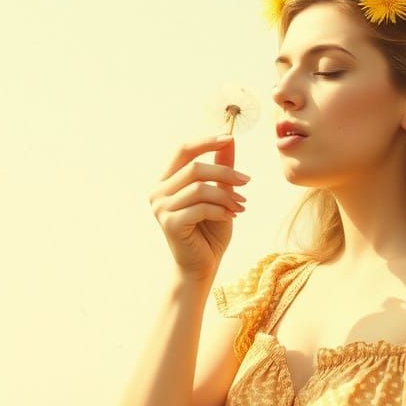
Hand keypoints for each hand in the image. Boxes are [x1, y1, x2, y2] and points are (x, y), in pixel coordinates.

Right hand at [148, 133, 249, 281]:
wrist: (202, 266)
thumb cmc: (210, 231)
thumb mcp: (219, 194)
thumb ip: (221, 168)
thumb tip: (230, 140)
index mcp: (166, 181)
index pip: (183, 151)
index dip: (206, 142)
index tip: (230, 138)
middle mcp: (158, 192)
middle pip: (194, 168)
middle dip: (225, 172)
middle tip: (246, 182)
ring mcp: (161, 208)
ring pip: (199, 188)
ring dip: (226, 195)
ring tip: (241, 205)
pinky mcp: (170, 223)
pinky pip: (201, 208)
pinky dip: (221, 210)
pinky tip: (232, 216)